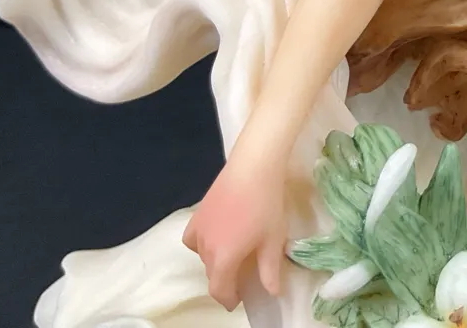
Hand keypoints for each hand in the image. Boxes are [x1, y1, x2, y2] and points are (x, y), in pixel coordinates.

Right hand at [182, 160, 288, 309]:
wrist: (253, 167)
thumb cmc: (266, 205)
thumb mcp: (273, 240)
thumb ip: (270, 270)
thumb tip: (272, 292)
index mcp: (223, 259)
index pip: (219, 290)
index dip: (228, 299)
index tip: (238, 299)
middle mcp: (205, 248)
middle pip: (212, 274)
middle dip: (225, 280)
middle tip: (243, 276)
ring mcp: (199, 229)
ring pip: (203, 257)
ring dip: (216, 262)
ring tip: (235, 254)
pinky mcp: (197, 213)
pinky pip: (193, 238)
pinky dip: (201, 244)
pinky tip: (216, 236)